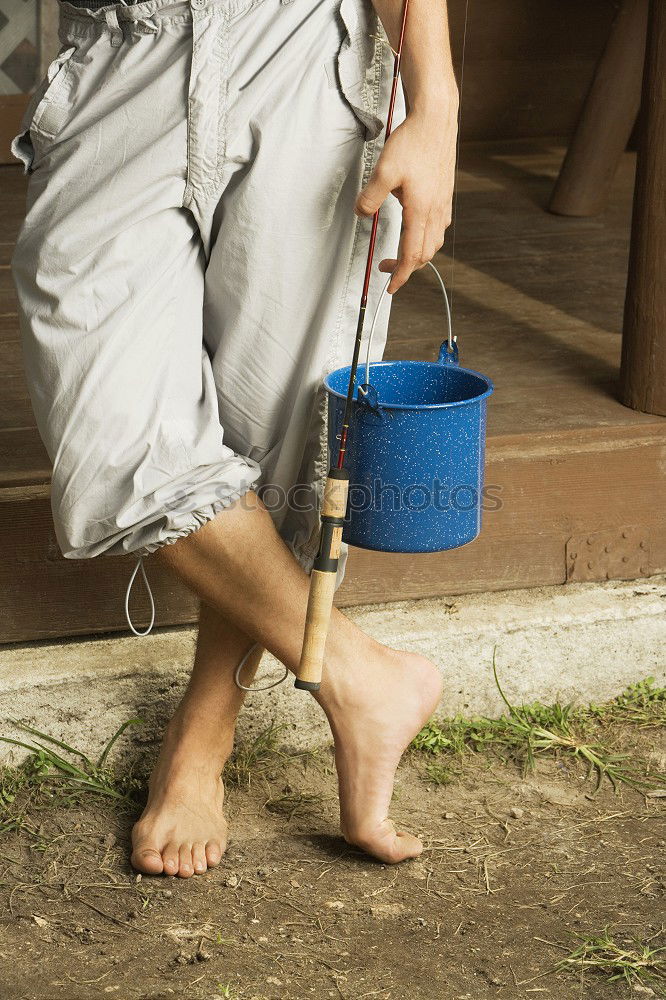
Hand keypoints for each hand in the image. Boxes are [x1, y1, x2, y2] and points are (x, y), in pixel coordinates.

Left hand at [355, 96, 457, 293]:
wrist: (435, 119)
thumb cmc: (413, 141)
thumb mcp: (384, 170)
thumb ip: (370, 197)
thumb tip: (362, 214)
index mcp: (422, 211)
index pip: (412, 256)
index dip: (401, 276)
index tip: (391, 286)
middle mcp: (436, 211)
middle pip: (425, 255)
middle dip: (407, 267)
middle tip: (387, 266)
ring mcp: (443, 203)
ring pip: (434, 242)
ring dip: (418, 254)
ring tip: (401, 252)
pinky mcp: (445, 194)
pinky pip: (439, 227)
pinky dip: (427, 237)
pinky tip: (417, 229)